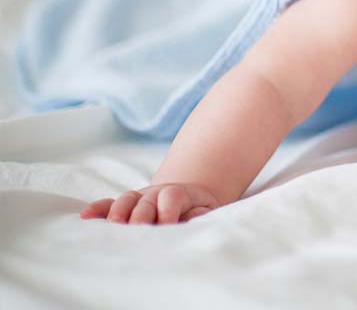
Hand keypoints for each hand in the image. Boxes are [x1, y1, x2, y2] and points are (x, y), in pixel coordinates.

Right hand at [80, 183, 219, 223]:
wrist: (189, 201)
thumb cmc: (198, 212)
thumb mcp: (205, 212)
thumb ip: (199, 214)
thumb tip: (190, 220)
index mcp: (178, 194)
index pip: (171, 196)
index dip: (169, 210)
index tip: (168, 225)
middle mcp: (155, 194)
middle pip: (145, 200)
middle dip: (141, 215)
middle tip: (138, 230)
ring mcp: (138, 199)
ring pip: (125, 200)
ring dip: (117, 212)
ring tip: (112, 226)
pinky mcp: (124, 207)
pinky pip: (108, 205)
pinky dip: (97, 209)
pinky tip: (85, 216)